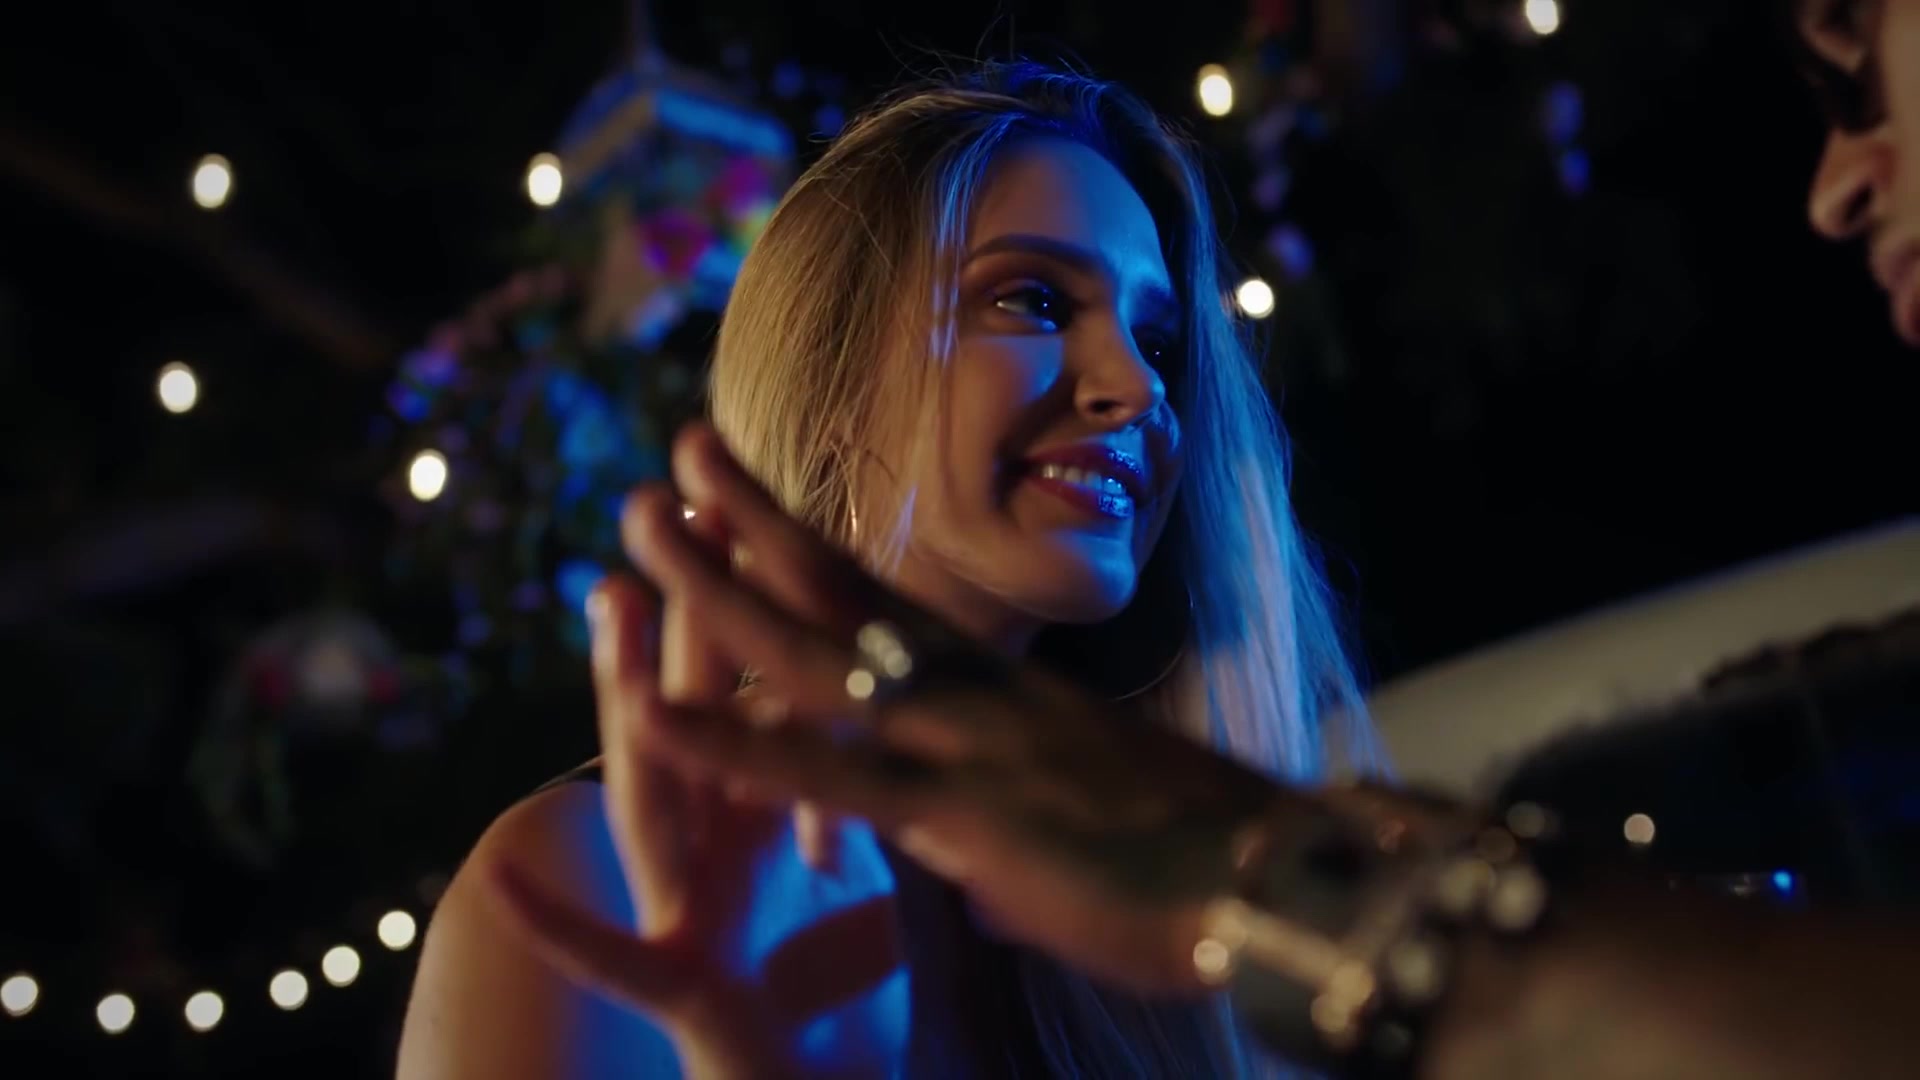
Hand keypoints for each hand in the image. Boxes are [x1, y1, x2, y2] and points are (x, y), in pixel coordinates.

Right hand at [488, 515, 904, 1078]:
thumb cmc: (835, 1015)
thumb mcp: (853, 887)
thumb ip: (845, 808)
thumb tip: (867, 730)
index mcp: (776, 817)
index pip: (769, 691)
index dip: (766, 602)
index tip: (761, 500)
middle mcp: (725, 848)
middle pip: (707, 713)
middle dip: (690, 608)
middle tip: (665, 497)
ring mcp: (695, 913)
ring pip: (656, 793)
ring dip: (626, 701)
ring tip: (605, 606)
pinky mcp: (686, 996)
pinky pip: (619, 958)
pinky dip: (561, 922)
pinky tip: (495, 877)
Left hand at [613, 424, 1306, 995]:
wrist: (1278, 884)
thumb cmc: (1200, 858)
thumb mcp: (1083, 821)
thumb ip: (998, 820)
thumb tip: (959, 854)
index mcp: (1001, 692)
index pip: (888, 603)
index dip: (814, 550)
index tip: (751, 500)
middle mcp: (973, 693)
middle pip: (840, 589)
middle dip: (751, 519)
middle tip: (678, 451)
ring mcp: (961, 740)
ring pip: (812, 651)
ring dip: (716, 584)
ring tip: (637, 520)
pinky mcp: (963, 812)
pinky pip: (831, 775)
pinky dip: (739, 749)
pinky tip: (659, 720)